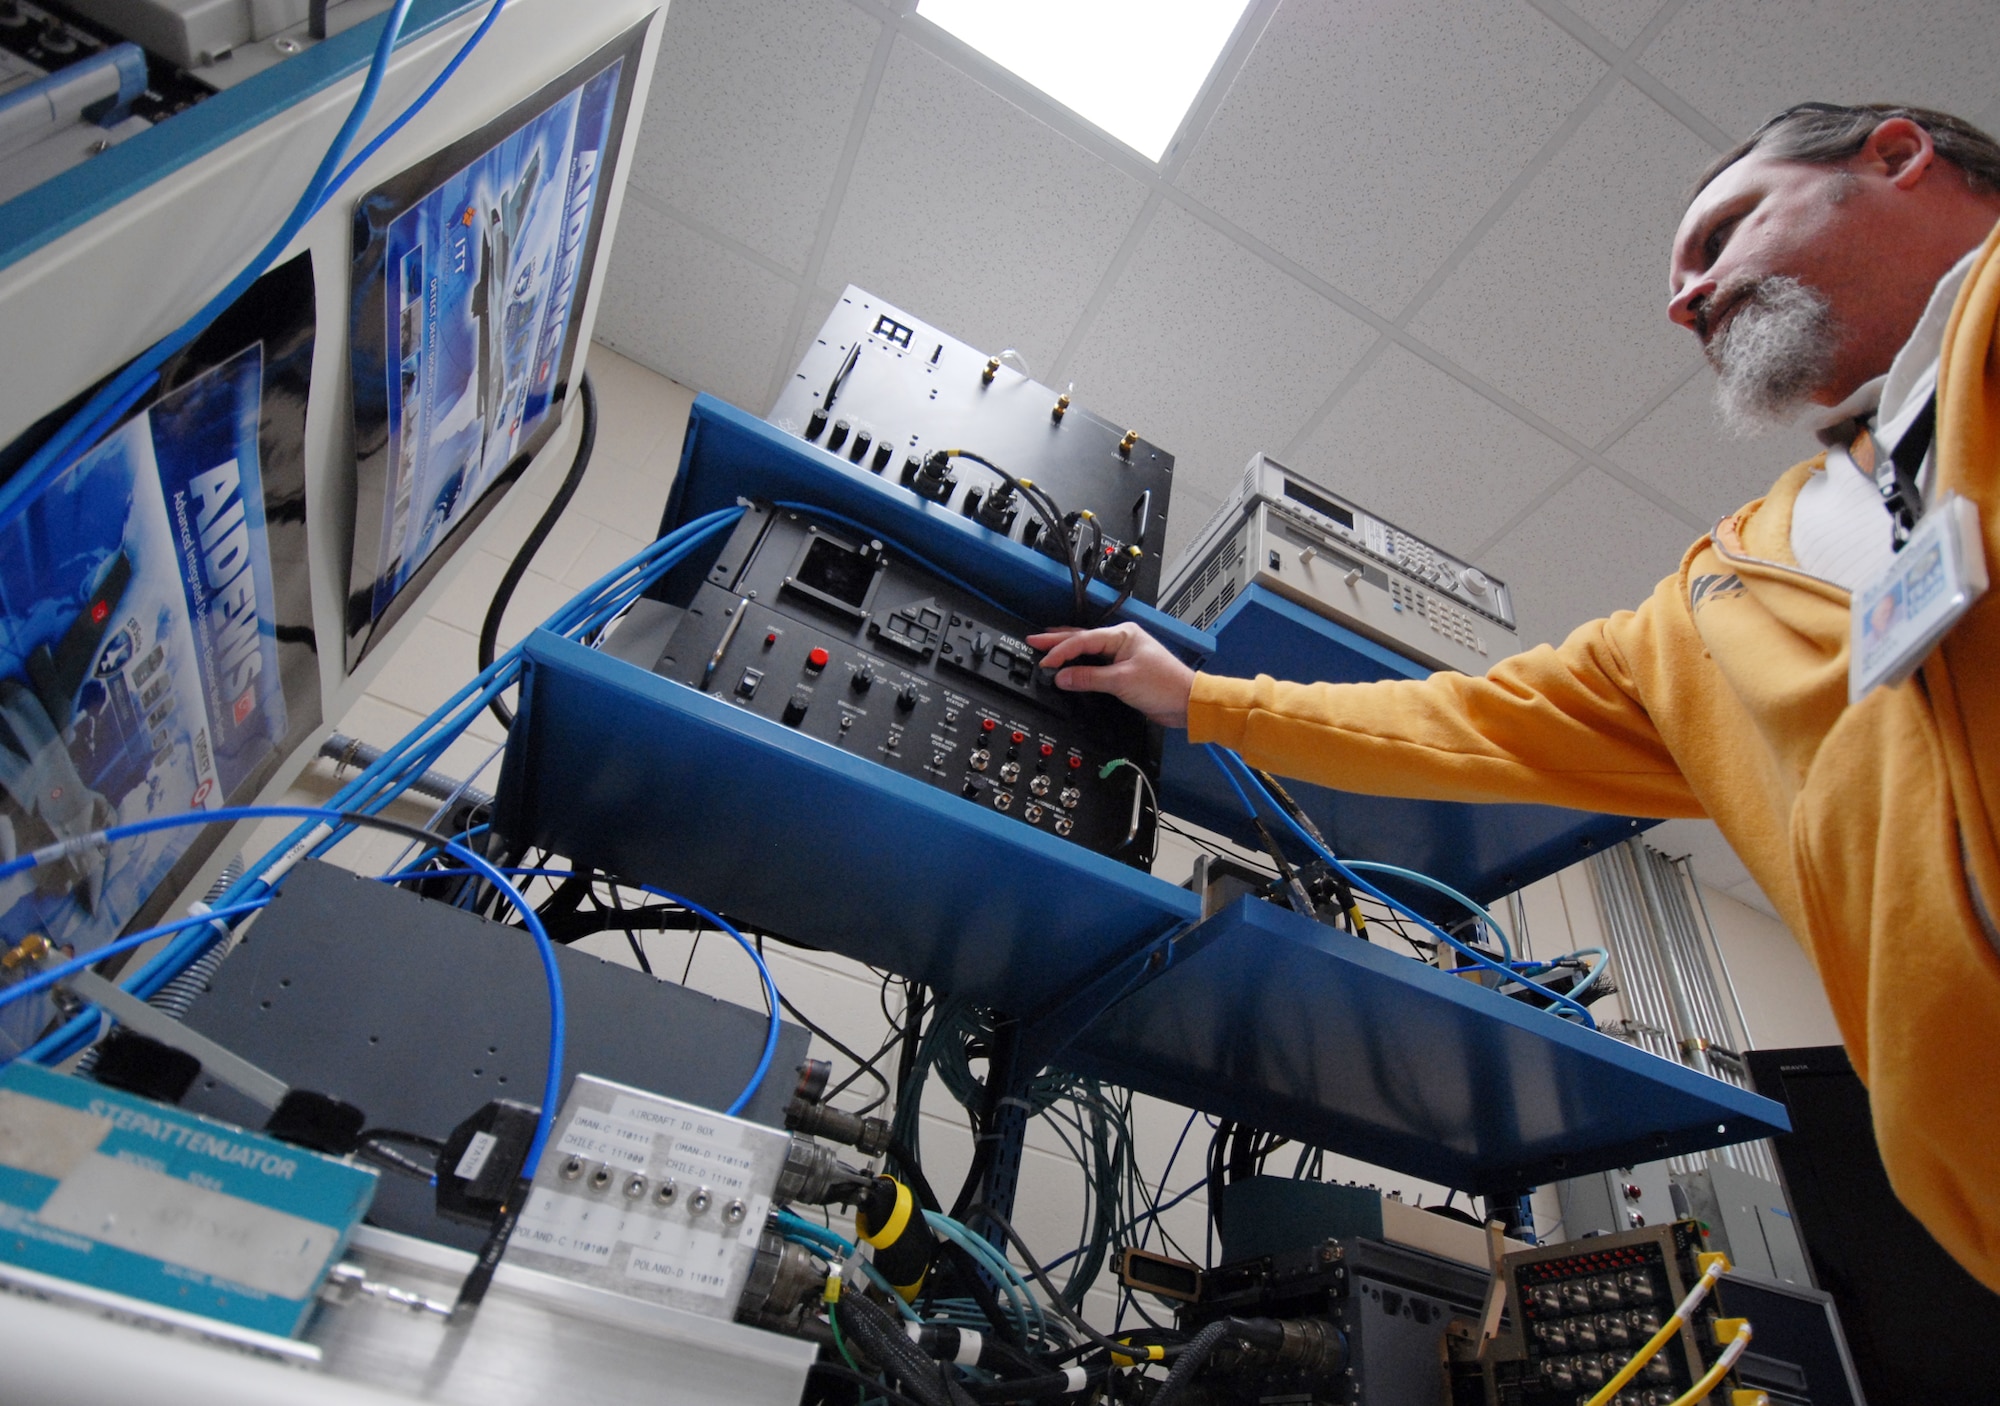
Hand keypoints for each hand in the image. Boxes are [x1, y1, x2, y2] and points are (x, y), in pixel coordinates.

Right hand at [1027, 623, 1195, 727]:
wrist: (1186, 702)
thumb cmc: (1164, 685)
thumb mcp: (1121, 681)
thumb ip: (1089, 678)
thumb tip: (1062, 677)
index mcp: (1122, 635)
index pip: (1082, 640)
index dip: (1060, 651)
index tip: (1044, 661)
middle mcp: (1122, 640)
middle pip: (1082, 637)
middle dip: (1057, 640)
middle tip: (1034, 640)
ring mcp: (1123, 653)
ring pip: (1088, 647)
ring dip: (1067, 648)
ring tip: (1046, 644)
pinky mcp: (1124, 668)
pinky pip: (1095, 661)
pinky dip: (1080, 662)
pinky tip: (1070, 663)